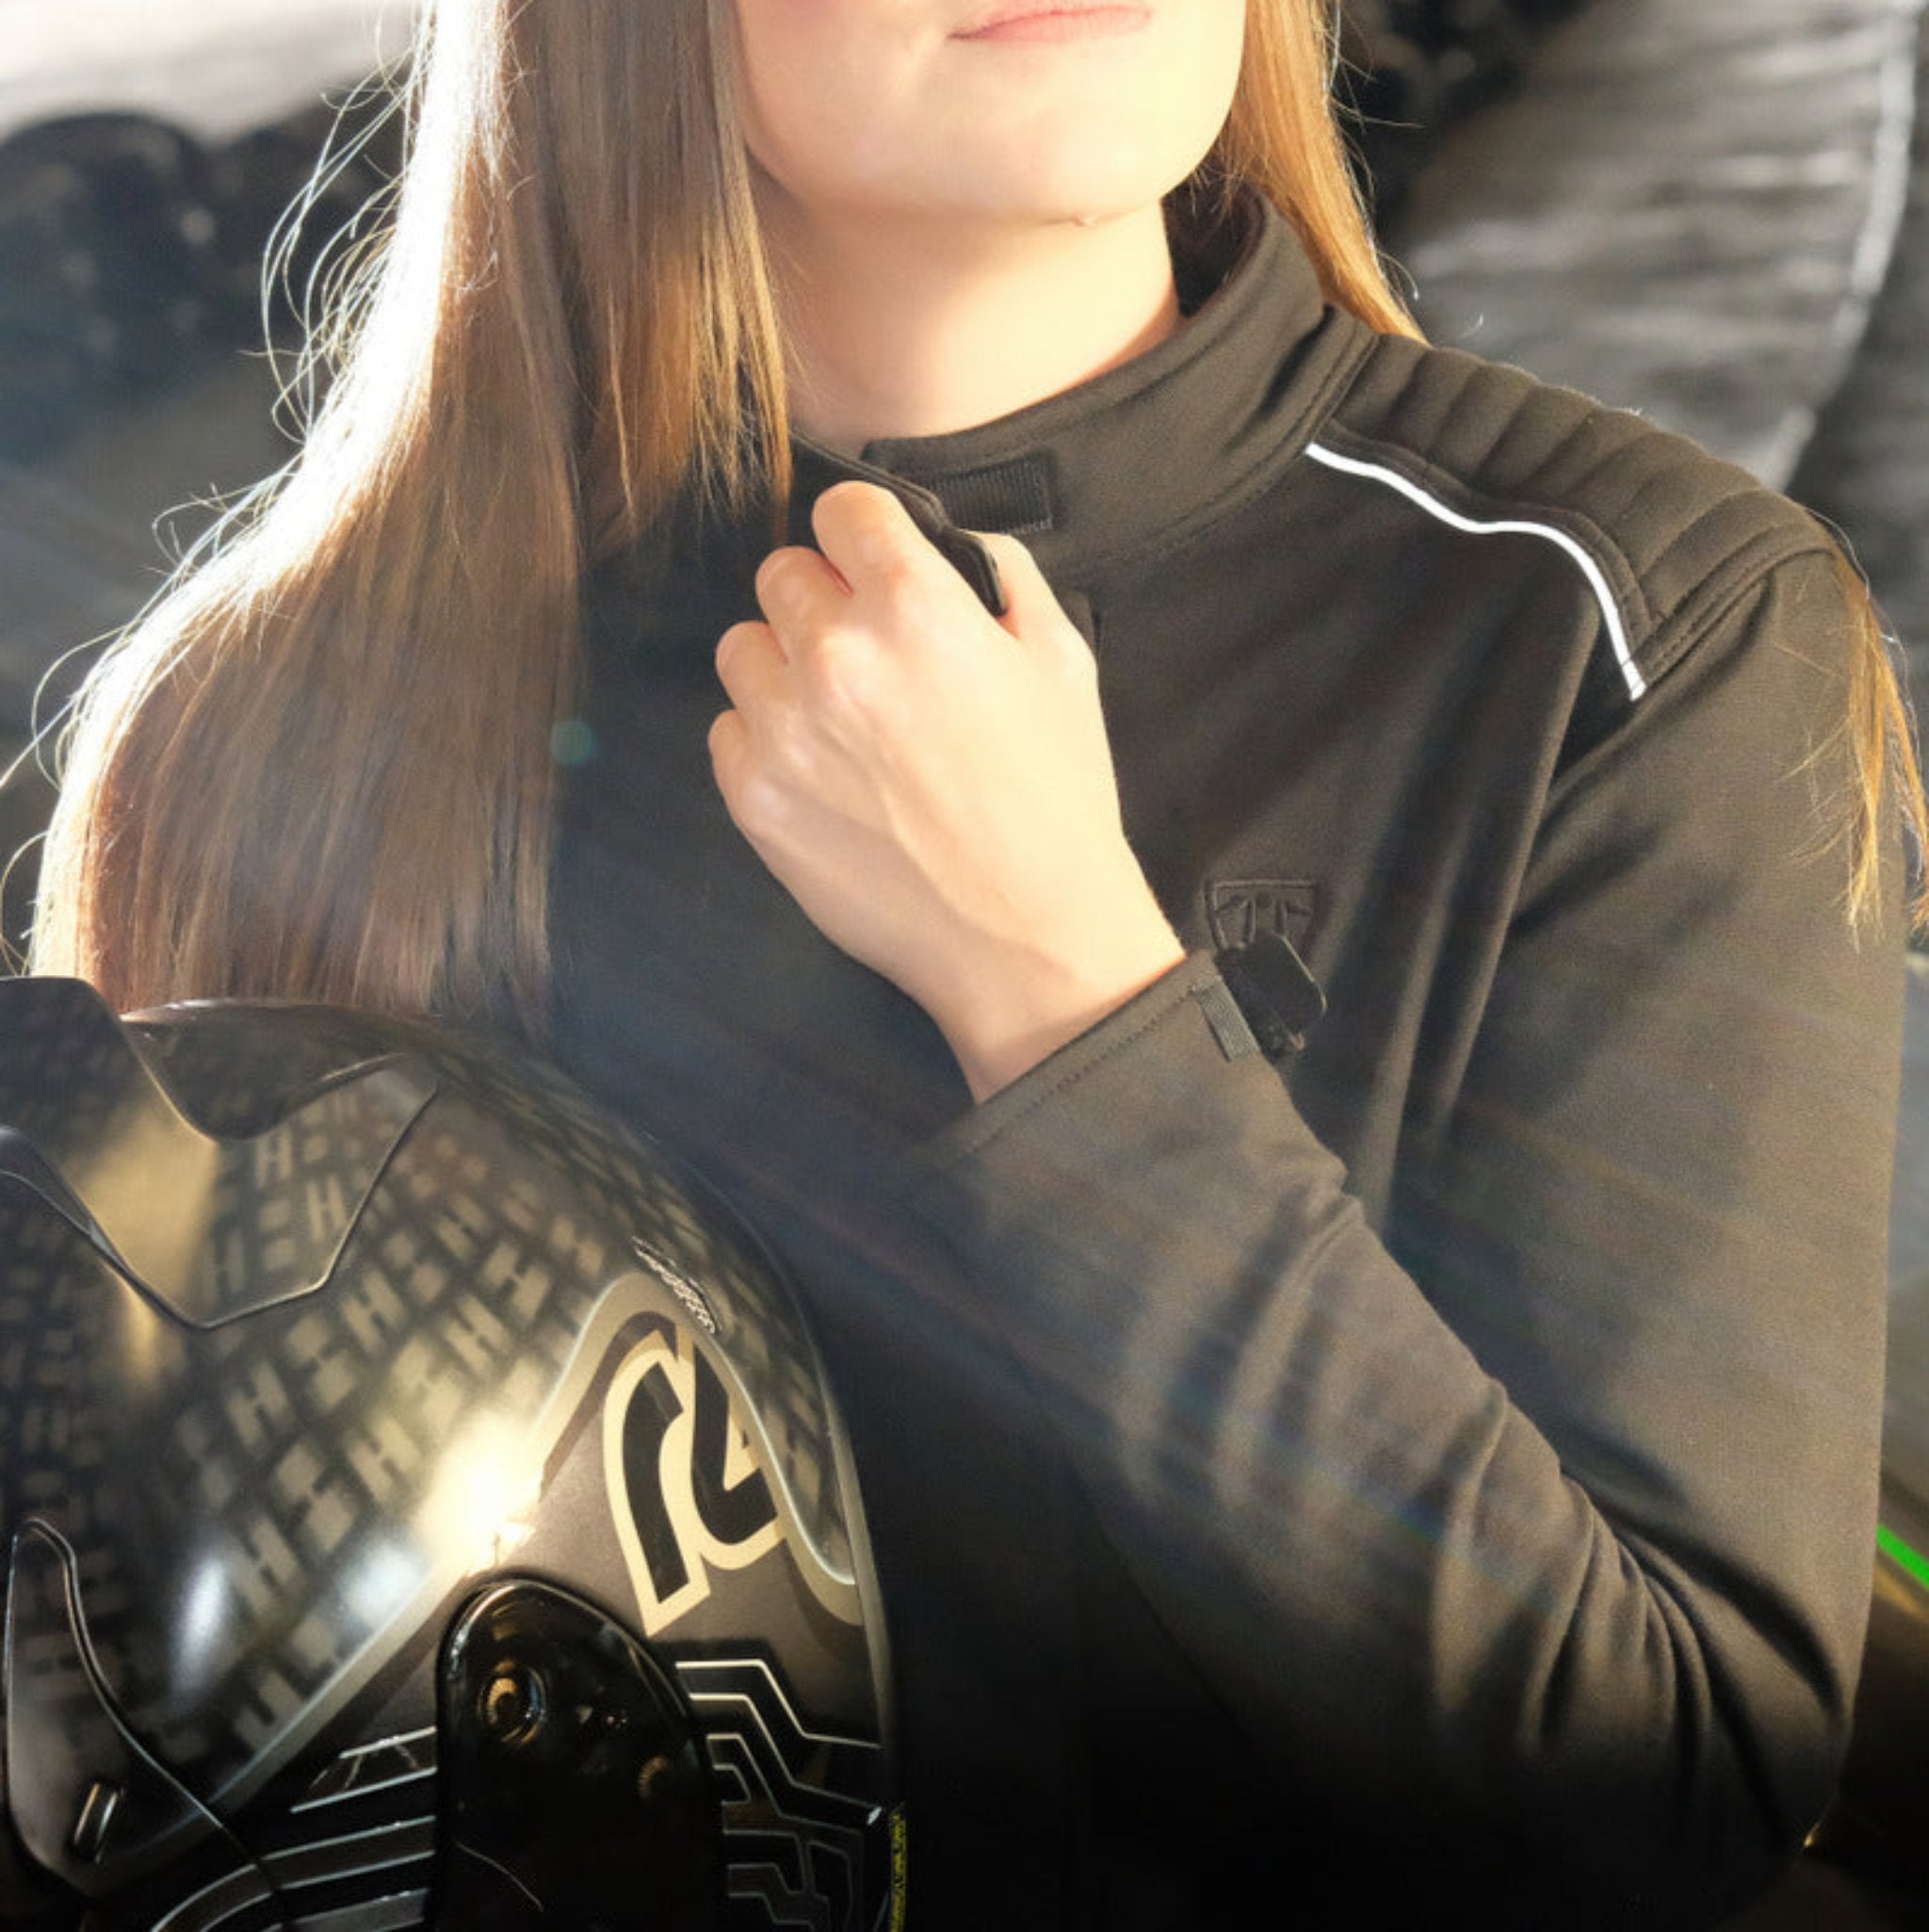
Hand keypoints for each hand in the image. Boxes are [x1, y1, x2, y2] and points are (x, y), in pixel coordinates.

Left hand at [710, 480, 1183, 1100]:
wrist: (1027, 937)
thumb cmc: (1056, 801)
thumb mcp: (1065, 662)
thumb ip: (1004, 574)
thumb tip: (948, 543)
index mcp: (916, 605)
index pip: (841, 509)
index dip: (863, 536)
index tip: (873, 567)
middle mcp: (837, 655)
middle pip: (780, 573)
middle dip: (822, 602)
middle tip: (869, 659)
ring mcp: (785, 728)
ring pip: (742, 649)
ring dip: (783, 669)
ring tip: (840, 721)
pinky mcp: (754, 797)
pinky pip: (727, 731)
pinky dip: (765, 742)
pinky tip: (825, 776)